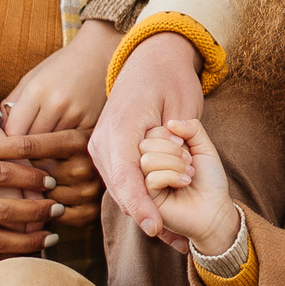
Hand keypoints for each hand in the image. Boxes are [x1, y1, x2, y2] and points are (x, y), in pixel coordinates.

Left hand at [1, 20, 121, 135]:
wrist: (102, 53)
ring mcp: (76, 114)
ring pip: (51, 147)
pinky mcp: (93, 123)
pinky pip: (70, 144)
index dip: (9, 138)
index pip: (13, 131)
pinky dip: (65, 144)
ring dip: (46, 147)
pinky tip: (64, 136)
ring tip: (46, 138)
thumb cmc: (62, 65)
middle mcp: (56, 103)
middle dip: (27, 144)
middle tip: (27, 141)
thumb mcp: (32, 77)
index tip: (10, 139)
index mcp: (37, 90)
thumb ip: (13, 103)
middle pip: (31, 142)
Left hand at [14, 129, 104, 229]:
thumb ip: (35, 125)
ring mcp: (90, 190)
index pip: (27, 144)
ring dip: (26, 195)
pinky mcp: (90, 212)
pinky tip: (37, 202)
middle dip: (9, 175)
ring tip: (13, 190)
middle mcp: (86, 164)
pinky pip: (52, 217)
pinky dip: (41, 212)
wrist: (128, 160)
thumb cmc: (83, 138)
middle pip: (30, 175)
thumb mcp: (66, 125)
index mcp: (77, 138)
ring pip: (39, 197)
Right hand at [90, 30, 206, 245]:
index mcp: (121, 125)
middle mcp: (104, 139)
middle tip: (175, 219)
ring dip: (145, 202)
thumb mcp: (183, 104)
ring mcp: (102, 146)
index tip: (154, 227)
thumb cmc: (171, 78)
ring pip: (119, 188)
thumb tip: (175, 166)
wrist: (152, 58)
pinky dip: (140, 197)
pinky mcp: (107, 151)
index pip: (125, 174)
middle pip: (119, 188)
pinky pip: (122, 181)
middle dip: (146, 208)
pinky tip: (161, 217)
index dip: (139, 204)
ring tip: (176, 217)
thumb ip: (177, 139)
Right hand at [137, 118, 236, 249]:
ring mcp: (139, 183)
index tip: (184, 143)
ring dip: (174, 164)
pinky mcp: (142, 201)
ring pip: (146, 160)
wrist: (215, 209)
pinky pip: (149, 178)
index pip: (147, 132)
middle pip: (143, 144)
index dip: (166, 134)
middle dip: (172, 149)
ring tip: (188, 174)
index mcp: (153, 150)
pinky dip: (171, 176)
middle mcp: (141, 165)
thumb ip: (192, 128)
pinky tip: (184, 182)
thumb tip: (172, 123)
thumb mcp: (204, 145)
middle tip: (189, 161)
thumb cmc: (208, 179)